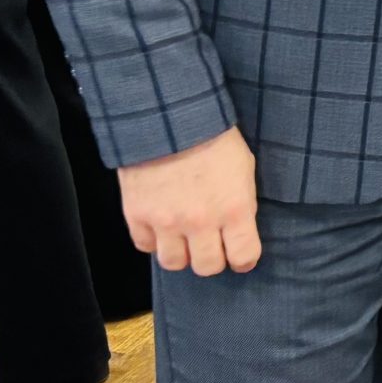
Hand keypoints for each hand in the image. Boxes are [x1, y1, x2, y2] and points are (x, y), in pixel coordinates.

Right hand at [117, 126, 261, 274]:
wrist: (168, 115)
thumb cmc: (214, 136)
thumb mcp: (244, 167)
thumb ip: (241, 203)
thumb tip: (239, 229)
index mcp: (234, 208)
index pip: (243, 257)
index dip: (243, 259)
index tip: (240, 254)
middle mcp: (200, 221)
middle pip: (207, 267)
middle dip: (212, 258)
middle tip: (210, 244)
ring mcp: (166, 221)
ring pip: (173, 263)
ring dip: (181, 252)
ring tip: (184, 236)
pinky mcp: (137, 214)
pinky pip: (145, 246)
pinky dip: (153, 239)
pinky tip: (161, 224)